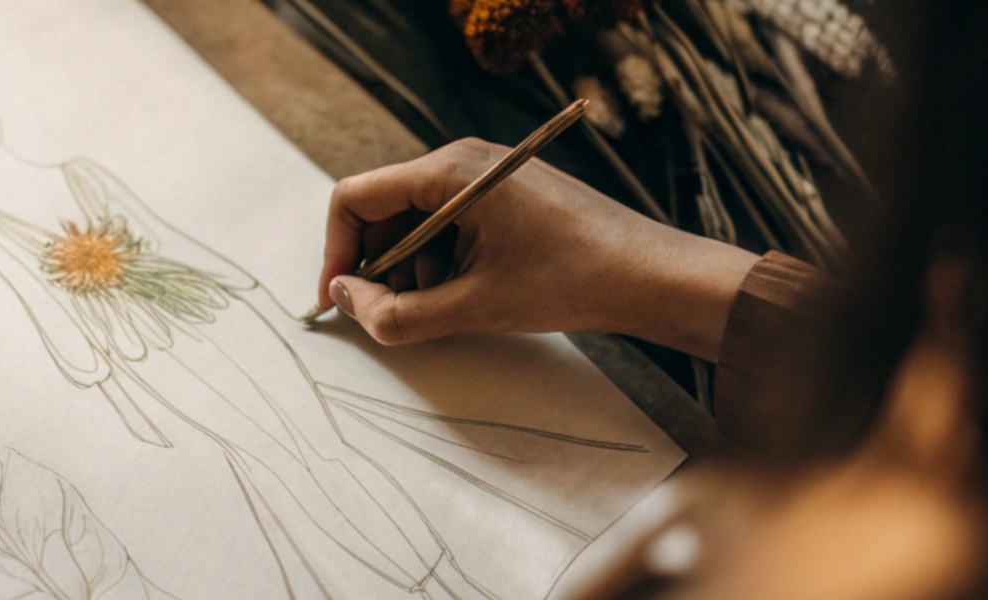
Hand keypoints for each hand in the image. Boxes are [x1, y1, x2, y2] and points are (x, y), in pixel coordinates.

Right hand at [313, 138, 760, 359]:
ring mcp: (484, 176)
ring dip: (410, 269)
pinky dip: (441, 262)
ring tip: (439, 309)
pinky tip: (466, 295)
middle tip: (385, 315)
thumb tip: (345, 302)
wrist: (652, 276)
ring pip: (414, 222)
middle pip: (383, 210)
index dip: (335, 253)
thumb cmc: (572, 280)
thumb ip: (397, 313)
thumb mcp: (474, 307)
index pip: (354, 198)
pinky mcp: (504, 196)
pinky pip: (448, 225)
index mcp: (449, 173)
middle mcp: (462, 162)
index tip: (337, 300)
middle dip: (376, 266)